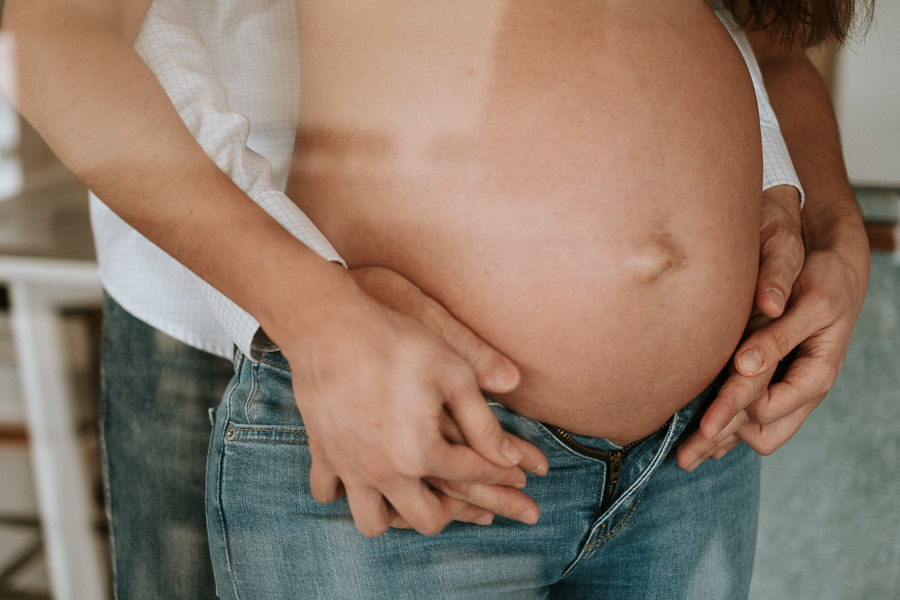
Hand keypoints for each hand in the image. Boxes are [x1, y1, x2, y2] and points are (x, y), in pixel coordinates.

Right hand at [278, 264, 546, 536]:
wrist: (328, 325)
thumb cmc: (396, 341)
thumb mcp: (453, 372)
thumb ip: (483, 421)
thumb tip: (510, 457)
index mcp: (421, 452)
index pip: (473, 474)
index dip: (503, 474)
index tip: (521, 477)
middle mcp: (384, 471)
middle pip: (427, 519)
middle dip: (456, 511)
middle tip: (466, 492)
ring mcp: (348, 467)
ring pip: (373, 523)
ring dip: (397, 516)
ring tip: (413, 495)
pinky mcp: (322, 453)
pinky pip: (328, 493)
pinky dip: (346, 491)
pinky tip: (363, 475)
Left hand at [678, 187, 868, 468]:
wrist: (838, 272)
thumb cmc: (827, 281)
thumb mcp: (811, 304)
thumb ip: (777, 336)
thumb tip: (744, 364)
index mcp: (815, 375)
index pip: (767, 408)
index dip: (732, 414)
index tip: (702, 424)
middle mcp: (801, 389)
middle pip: (761, 434)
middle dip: (722, 442)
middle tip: (683, 457)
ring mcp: (787, 388)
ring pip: (755, 431)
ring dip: (721, 441)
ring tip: (685, 454)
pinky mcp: (773, 379)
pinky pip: (751, 416)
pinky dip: (727, 427)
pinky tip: (700, 435)